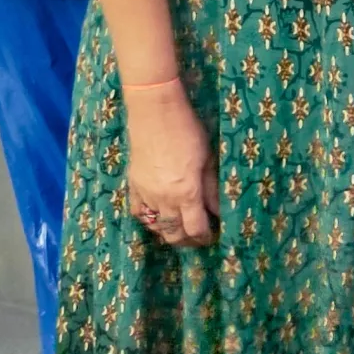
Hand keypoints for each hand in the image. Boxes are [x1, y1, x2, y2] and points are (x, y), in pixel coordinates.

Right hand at [124, 78, 219, 246]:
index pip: (196, 229)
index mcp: (187, 193)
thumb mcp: (208, 160)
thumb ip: (212, 189)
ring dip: (169, 233)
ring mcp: (146, 194)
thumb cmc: (188, 132)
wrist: (155, 113)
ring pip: (156, 227)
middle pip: (174, 234)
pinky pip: (138, 213)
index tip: (213, 235)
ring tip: (181, 228)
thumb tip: (220, 211)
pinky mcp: (133, 185)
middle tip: (199, 236)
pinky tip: (159, 217)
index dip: (205, 237)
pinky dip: (149, 220)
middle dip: (188, 240)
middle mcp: (164, 199)